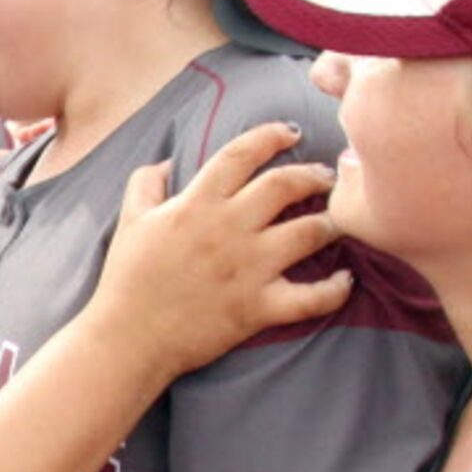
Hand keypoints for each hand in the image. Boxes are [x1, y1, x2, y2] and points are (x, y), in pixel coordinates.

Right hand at [96, 123, 348, 375]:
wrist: (127, 339)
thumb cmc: (126, 280)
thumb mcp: (129, 221)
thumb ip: (145, 184)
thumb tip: (164, 162)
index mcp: (197, 204)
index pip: (242, 154)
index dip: (271, 135)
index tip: (291, 132)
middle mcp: (229, 229)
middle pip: (286, 185)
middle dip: (314, 174)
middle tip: (326, 176)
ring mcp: (248, 269)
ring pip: (310, 232)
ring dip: (332, 222)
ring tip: (337, 221)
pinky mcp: (259, 308)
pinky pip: (312, 297)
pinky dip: (335, 289)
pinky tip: (346, 281)